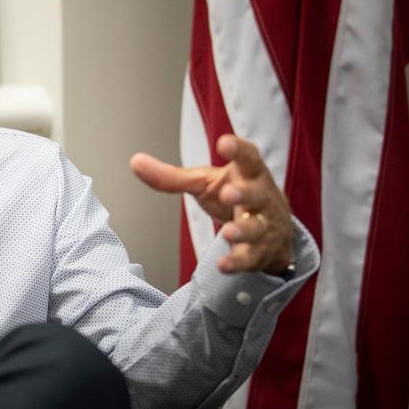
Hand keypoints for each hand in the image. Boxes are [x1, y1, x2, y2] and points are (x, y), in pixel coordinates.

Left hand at [129, 135, 293, 275]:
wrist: (273, 230)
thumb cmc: (235, 195)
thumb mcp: (206, 182)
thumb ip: (173, 177)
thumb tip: (135, 162)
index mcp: (248, 173)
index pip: (248, 157)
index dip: (238, 149)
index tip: (225, 142)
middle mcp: (260, 197)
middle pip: (255, 194)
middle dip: (243, 193)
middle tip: (228, 193)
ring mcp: (263, 225)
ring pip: (255, 228)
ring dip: (243, 230)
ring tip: (228, 232)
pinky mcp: (260, 251)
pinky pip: (250, 257)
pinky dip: (237, 262)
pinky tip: (223, 265)